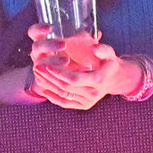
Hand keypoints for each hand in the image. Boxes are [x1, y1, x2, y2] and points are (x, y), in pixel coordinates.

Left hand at [27, 23, 141, 108]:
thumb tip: (95, 47)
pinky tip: (43, 88)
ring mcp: (88, 101)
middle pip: (66, 87)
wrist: (115, 79)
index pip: (74, 79)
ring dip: (48, 85)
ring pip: (63, 94)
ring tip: (37, 74)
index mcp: (98, 80)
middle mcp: (93, 93)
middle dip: (49, 77)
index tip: (47, 65)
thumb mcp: (110, 54)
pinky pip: (65, 103)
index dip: (59, 73)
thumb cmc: (109, 62)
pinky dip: (53, 96)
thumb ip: (103, 50)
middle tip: (37, 67)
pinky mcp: (84, 105)